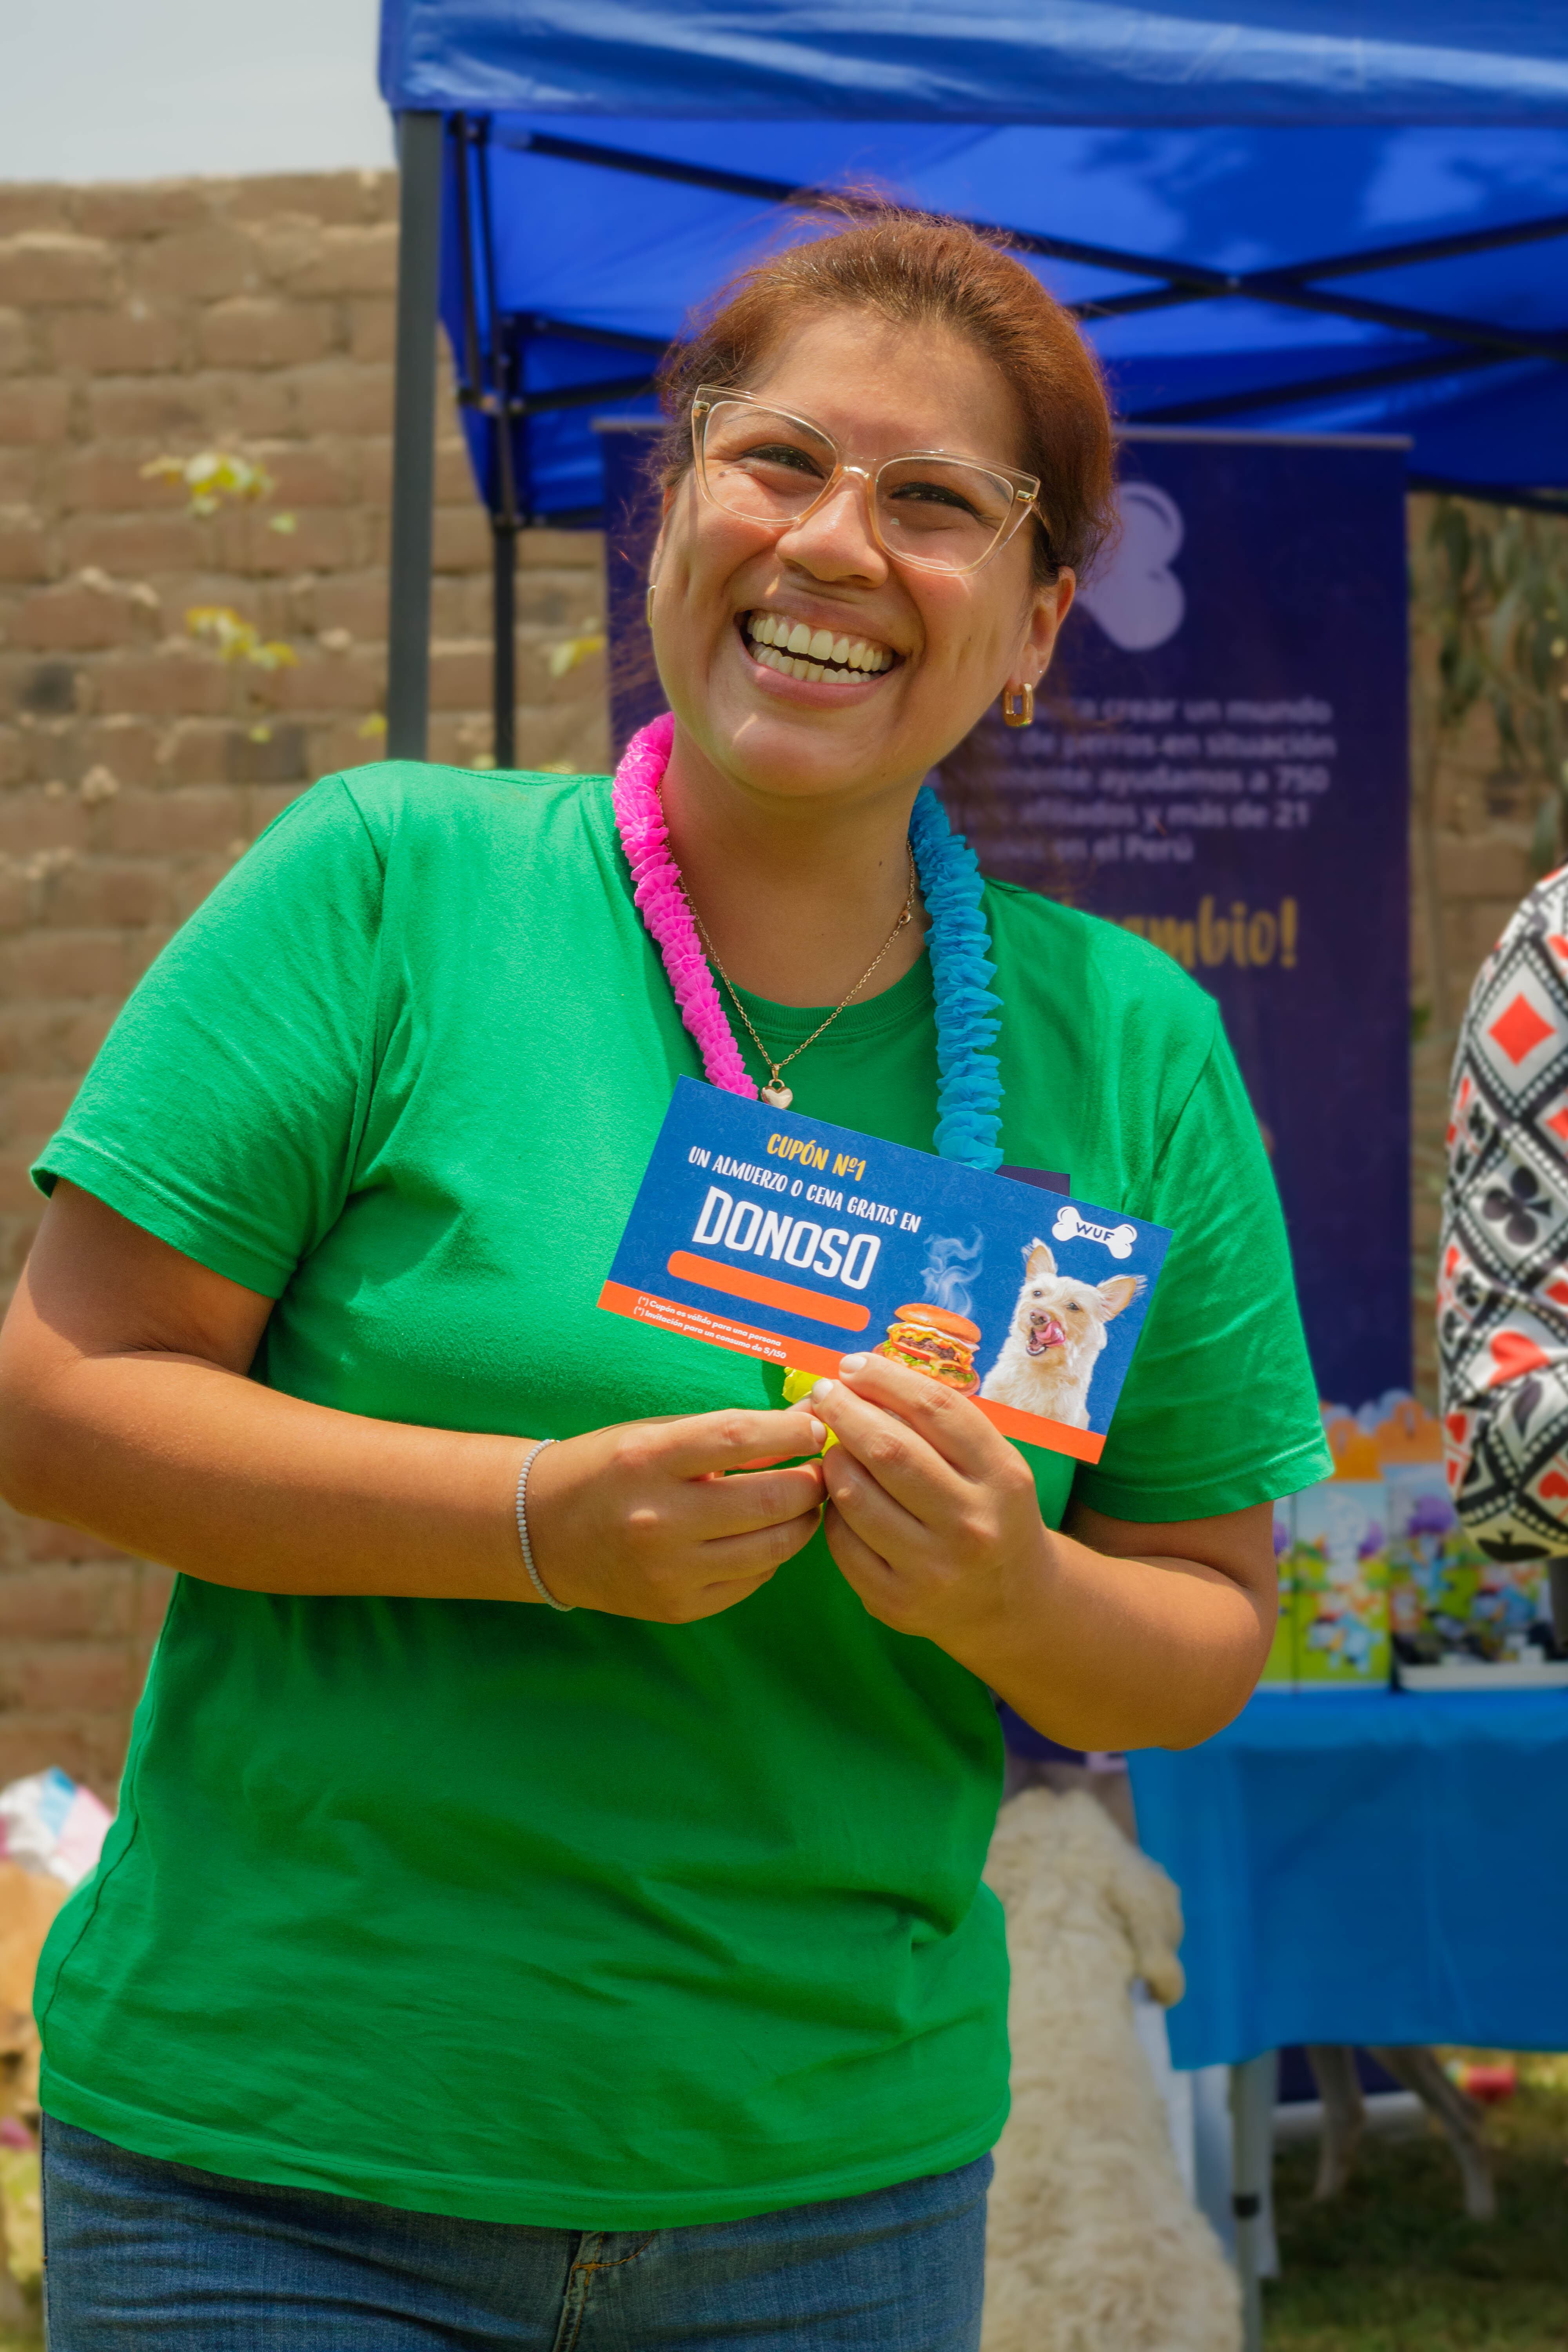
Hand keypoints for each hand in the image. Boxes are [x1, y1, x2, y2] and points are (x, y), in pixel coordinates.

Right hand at [525, 1406, 826, 1621]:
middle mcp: (658, 1518)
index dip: (792, 1431)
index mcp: (648, 1459)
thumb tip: (806, 1420)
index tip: (817, 1428)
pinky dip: (770, 1556)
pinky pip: (752, 1580)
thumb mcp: (656, 1435)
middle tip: (823, 1470)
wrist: (541, 1532)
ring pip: (772, 1548)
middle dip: (811, 1482)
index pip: (740, 1438)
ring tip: (803, 1503)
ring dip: (802, 1522)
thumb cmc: (609, 1470)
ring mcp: (668, 1571)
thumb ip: (726, 1432)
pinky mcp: (677, 1607)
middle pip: (769, 1500)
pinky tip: (763, 1536)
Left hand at [811, 1353, 1050, 1656]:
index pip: (936, 1410)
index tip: (854, 1365)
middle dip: (845, 1411)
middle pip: (889, 1449)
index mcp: (1001, 1477)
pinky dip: (833, 1510)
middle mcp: (971, 1524)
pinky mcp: (896, 1601)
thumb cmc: (991, 1513)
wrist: (1011, 1603)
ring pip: (854, 1495)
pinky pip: (842, 1541)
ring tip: (834, 1447)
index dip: (886, 1379)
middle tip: (825, 1393)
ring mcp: (933, 1568)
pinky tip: (841, 1498)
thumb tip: (868, 1376)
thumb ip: (944, 1426)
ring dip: (833, 1460)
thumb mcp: (993, 1465)